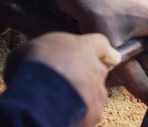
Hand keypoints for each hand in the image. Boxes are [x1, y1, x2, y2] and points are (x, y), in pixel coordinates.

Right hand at [4, 32, 120, 126]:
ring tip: (58, 102)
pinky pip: (88, 114)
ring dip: (81, 96)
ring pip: (94, 93)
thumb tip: (34, 61)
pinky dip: (78, 115)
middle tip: (64, 83)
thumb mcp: (30, 49)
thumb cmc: (33, 66)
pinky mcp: (94, 114)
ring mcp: (98, 92)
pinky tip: (59, 115)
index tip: (106, 56)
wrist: (39, 96)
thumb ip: (44, 53)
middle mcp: (96, 68)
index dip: (102, 50)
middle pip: (97, 70)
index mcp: (84, 47)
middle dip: (85, 76)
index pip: (102, 43)